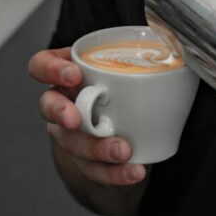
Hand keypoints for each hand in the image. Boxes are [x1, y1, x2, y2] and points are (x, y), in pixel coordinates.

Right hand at [28, 47, 145, 187]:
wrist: (132, 130)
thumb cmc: (128, 88)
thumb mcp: (130, 67)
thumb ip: (144, 53)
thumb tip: (174, 42)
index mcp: (67, 73)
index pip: (41, 65)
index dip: (51, 69)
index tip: (75, 74)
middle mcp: (62, 102)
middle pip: (48, 106)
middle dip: (61, 113)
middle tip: (78, 120)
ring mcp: (70, 135)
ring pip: (71, 143)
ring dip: (96, 148)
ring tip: (123, 151)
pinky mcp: (86, 162)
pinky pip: (95, 170)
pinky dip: (115, 173)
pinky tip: (134, 171)